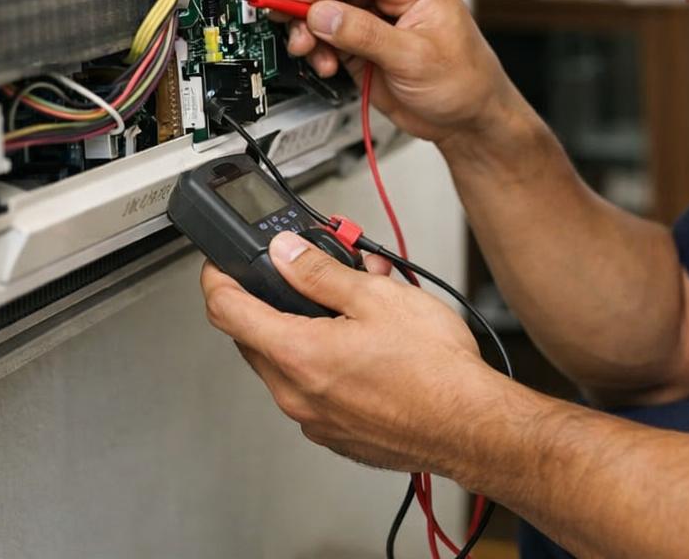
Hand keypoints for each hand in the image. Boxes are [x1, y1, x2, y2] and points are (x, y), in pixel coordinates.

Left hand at [200, 232, 499, 472]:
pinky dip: (326, 362)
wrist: (472, 426)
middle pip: (254, 337)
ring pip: (287, 363)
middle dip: (276, 300)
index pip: (226, 310)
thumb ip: (319, 272)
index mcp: (297, 355)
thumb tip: (285, 253)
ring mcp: (315, 420)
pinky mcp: (337, 435)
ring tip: (357, 307)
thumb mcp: (377, 298)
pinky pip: (313, 390)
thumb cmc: (435, 370)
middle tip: (311, 275)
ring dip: (307, 330)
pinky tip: (365, 346)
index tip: (220, 264)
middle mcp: (296, 395)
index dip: (217, 278)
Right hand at [276, 0, 520, 146]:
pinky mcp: (363, 44)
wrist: (468, 120)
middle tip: (294, 29)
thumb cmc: (465, 81)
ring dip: (312, 34)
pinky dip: (319, 51)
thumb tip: (324, 14)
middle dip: (310, 11)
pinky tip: (325, 64)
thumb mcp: (414, 57)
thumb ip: (365, 35)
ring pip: (326, 14)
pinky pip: (328, 39)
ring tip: (312, 53)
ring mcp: (375, 20)